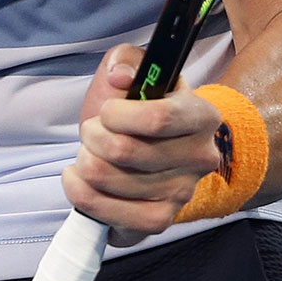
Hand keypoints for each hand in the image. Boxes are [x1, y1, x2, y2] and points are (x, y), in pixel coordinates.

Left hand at [62, 44, 222, 240]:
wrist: (148, 147)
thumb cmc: (139, 108)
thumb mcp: (137, 72)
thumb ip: (126, 60)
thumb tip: (119, 76)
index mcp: (202, 115)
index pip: (159, 118)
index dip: (118, 114)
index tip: (106, 111)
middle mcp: (199, 157)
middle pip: (125, 150)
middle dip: (92, 136)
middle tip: (91, 131)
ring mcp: (182, 193)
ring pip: (111, 180)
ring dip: (84, 163)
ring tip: (87, 153)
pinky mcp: (160, 220)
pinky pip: (112, 214)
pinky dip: (83, 194)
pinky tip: (80, 180)